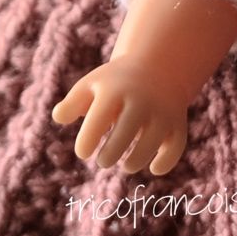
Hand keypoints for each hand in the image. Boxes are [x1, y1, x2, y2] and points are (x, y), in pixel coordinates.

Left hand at [52, 59, 187, 176]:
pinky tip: (153, 168)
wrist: (157, 68)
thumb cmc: (115, 84)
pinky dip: (165, 162)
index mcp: (115, 90)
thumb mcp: (91, 86)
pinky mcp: (177, 123)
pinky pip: (175, 147)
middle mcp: (141, 99)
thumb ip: (71, 103)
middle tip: (104, 160)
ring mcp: (162, 111)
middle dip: (110, 155)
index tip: (83, 152)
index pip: (98, 119)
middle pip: (125, 133)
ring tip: (126, 165)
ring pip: (150, 143)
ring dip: (135, 161)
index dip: (87, 142)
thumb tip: (59, 117)